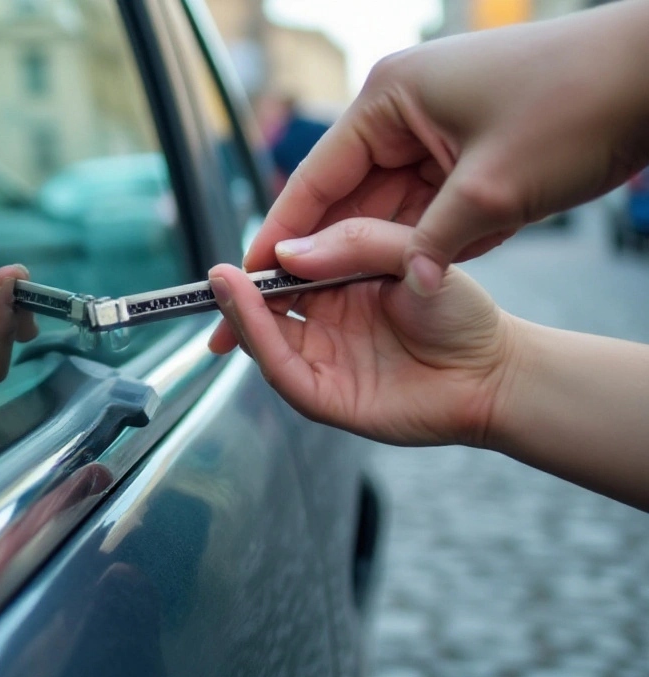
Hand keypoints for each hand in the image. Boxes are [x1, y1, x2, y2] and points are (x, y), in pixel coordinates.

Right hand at [211, 218, 517, 446]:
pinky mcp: (324, 396)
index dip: (259, 258)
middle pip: (264, 304)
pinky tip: (250, 315)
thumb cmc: (459, 313)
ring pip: (265, 337)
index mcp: (338, 283)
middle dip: (236, 290)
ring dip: (240, 312)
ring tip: (225, 284)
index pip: (284, 268)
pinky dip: (261, 341)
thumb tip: (288, 253)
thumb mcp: (410, 257)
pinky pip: (282, 368)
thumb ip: (356, 244)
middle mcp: (322, 321)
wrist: (495, 372)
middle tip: (216, 272)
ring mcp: (321, 359)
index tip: (241, 245)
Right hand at [244, 2, 648, 293]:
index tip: (252, 276)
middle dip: (324, 251)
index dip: (283, 232)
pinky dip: (417, 241)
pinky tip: (397, 279)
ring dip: (373, 251)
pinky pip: (424, 206)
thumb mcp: (491, 193)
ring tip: (336, 306)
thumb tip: (385, 288)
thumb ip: (424, 245)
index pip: (317, 178)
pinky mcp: (465, 153)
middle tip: (289, 305)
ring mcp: (434, 132)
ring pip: (385, 206)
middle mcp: (401, 112)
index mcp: (389, 100)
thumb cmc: (576, 108)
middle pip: (345, 196)